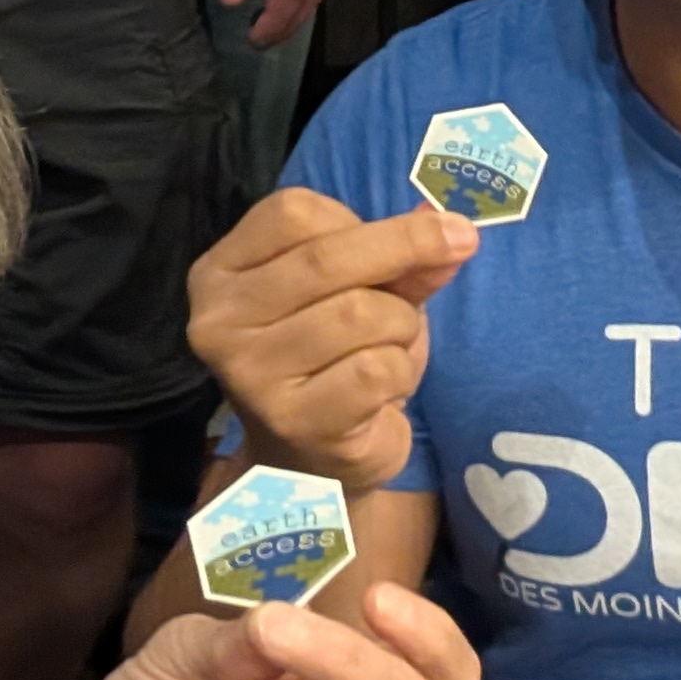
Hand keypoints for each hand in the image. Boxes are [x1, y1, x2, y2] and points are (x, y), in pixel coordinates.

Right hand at [188, 190, 475, 492]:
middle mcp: (220, 320)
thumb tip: (453, 228)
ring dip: (402, 324)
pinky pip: (376, 368)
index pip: (291, 212)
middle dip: (407, 247)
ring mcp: (251, 374)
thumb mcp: (358, 293)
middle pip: (326, 256)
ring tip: (390, 348)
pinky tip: (383, 391)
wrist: (309, 467)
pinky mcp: (294, 420)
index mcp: (220, 273)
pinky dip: (401, 370)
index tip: (400, 233)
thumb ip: (400, 259)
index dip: (357, 218)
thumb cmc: (329, 362)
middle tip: (460, 243)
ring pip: (360, 312)